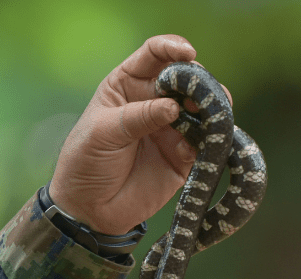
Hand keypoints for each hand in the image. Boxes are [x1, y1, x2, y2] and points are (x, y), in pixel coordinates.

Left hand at [49, 35, 231, 234]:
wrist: (90, 209)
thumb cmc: (86, 161)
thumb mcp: (104, 133)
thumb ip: (139, 116)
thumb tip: (174, 107)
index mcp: (129, 85)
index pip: (155, 55)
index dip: (172, 48)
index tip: (187, 53)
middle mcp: (155, 103)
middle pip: (186, 80)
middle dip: (198, 82)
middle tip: (201, 95)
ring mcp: (172, 129)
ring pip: (203, 110)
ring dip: (212, 109)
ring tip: (213, 115)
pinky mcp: (185, 157)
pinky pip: (206, 144)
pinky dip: (213, 140)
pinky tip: (209, 142)